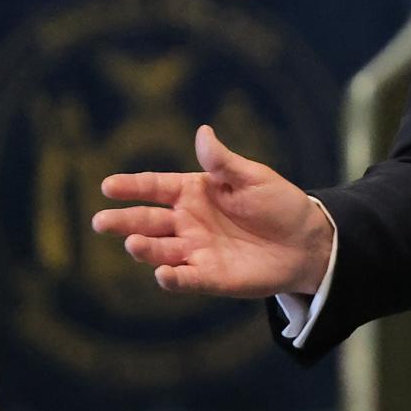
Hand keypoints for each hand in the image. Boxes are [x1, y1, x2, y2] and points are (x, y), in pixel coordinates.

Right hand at [92, 125, 333, 298]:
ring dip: (145, 248)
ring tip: (133, 242)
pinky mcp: (209, 277)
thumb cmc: (279, 205)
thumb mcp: (254, 178)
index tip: (108, 186)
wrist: (308, 242)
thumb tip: (203, 132)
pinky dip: (173, 278)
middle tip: (101, 222)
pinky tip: (163, 274)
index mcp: (194, 192)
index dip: (132, 186)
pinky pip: (186, 278)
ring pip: (161, 250)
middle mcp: (187, 222)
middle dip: (124, 221)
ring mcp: (196, 251)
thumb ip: (224, 162)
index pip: (155, 188)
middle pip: (148, 221)